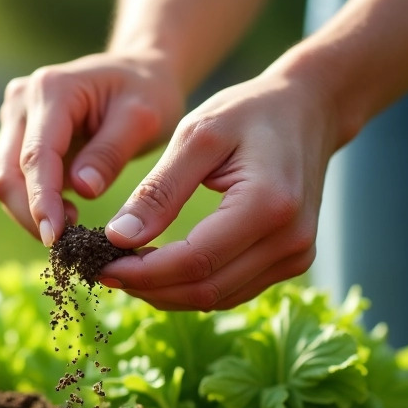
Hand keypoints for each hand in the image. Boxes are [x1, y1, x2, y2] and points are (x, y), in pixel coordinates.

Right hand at [0, 51, 184, 245]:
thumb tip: (82, 190)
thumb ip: (111, 153)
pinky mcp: (19, 135)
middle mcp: (22, 100)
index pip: (36, 156)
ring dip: (31, 213)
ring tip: (72, 232)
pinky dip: (36, 204)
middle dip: (31, 214)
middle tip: (68, 245)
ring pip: (6, 180)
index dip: (42, 201)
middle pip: (8, 173)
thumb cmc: (148, 92)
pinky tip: (67, 217)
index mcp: (51, 89)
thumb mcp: (143, 119)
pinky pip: (18, 179)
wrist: (141, 73)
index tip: (56, 239)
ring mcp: (16, 117)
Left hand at [97, 65, 341, 310]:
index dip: (143, 272)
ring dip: (167, 292)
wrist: (308, 109)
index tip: (99, 264)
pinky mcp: (292, 260)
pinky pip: (233, 289)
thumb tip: (119, 238)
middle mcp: (290, 240)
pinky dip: (192, 286)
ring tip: (126, 269)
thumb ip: (159, 190)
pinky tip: (160, 269)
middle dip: (149, 287)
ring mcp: (295, 255)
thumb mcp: (196, 135)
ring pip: (217, 297)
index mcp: (267, 205)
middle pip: (205, 289)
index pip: (194, 261)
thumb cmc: (248, 112)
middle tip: (104, 270)